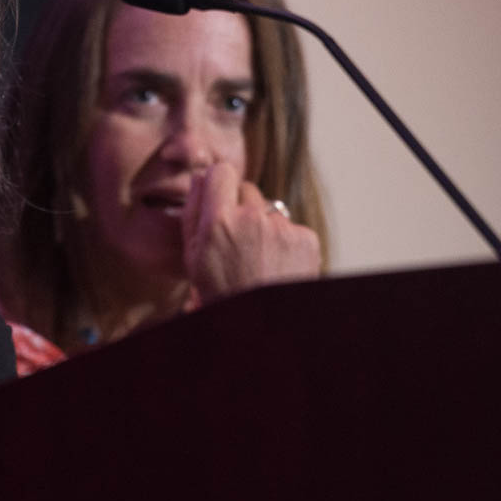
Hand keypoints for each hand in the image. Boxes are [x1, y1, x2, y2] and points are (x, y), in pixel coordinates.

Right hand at [182, 160, 320, 303]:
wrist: (263, 328)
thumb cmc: (222, 294)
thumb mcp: (194, 257)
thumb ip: (193, 212)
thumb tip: (200, 178)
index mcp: (218, 223)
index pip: (221, 172)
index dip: (220, 184)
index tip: (220, 197)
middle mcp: (252, 219)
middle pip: (248, 189)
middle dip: (242, 208)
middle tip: (239, 241)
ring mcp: (283, 228)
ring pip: (270, 211)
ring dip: (265, 227)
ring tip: (259, 260)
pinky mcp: (306, 238)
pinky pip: (292, 227)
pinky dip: (286, 243)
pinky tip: (277, 266)